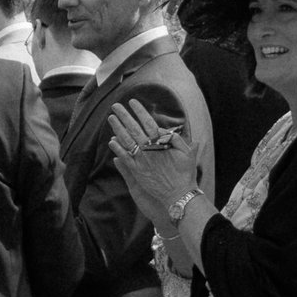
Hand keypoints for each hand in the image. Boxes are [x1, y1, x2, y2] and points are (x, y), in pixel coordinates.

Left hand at [108, 98, 197, 227]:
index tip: (132, 102)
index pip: (148, 122)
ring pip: (126, 141)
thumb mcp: (186, 152)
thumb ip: (174, 139)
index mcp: (162, 142)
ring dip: (118, 128)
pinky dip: (118, 148)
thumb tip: (163, 130)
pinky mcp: (137, 171)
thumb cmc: (185, 173)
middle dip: (124, 116)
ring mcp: (141, 160)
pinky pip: (124, 157)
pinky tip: (111, 141)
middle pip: (133, 128)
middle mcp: (149, 149)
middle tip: (115, 106)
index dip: (139, 111)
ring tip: (111, 118)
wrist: (179, 194)